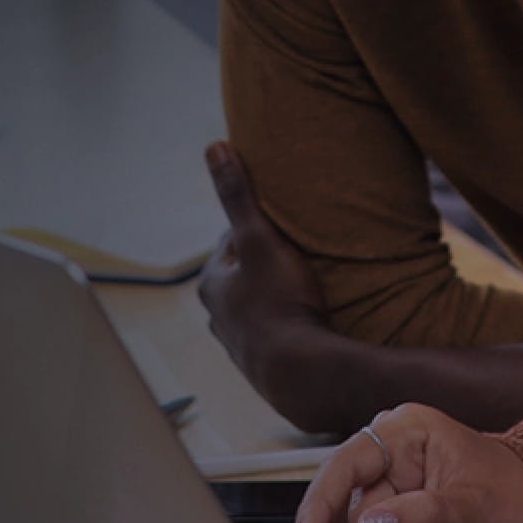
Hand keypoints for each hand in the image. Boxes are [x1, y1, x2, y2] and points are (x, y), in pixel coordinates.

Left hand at [199, 142, 329, 375]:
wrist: (302, 374)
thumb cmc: (280, 303)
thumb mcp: (260, 240)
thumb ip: (239, 196)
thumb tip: (214, 147)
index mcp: (211, 284)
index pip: (233, 240)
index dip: (261, 227)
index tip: (287, 225)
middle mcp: (218, 315)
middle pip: (245, 274)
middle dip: (269, 263)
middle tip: (303, 256)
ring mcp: (239, 343)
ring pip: (259, 305)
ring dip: (279, 296)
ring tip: (310, 288)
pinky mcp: (263, 365)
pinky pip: (276, 333)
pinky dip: (289, 323)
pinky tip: (311, 321)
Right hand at [286, 404, 522, 522]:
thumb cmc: (513, 496)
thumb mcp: (472, 508)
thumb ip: (421, 515)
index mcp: (408, 431)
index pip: (350, 463)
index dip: (321, 503)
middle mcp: (390, 449)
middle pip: (338, 491)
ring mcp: (389, 479)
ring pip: (348, 518)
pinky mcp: (393, 507)